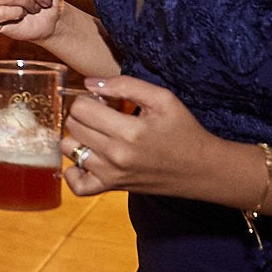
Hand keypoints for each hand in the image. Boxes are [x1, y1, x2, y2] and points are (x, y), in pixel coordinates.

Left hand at [59, 75, 213, 198]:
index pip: (81, 108)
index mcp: (129, 131)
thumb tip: (91, 83)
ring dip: (78, 138)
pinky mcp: (112, 188)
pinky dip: (73, 171)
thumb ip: (126, 85)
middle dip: (83, 115)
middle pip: (72, 126)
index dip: (89, 99)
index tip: (104, 101)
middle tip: (103, 115)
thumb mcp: (163, 99)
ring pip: (69, 150)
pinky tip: (84, 159)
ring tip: (96, 133)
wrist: (201, 169)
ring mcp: (111, 174)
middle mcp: (116, 155)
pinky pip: (77, 185)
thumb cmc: (184, 131)